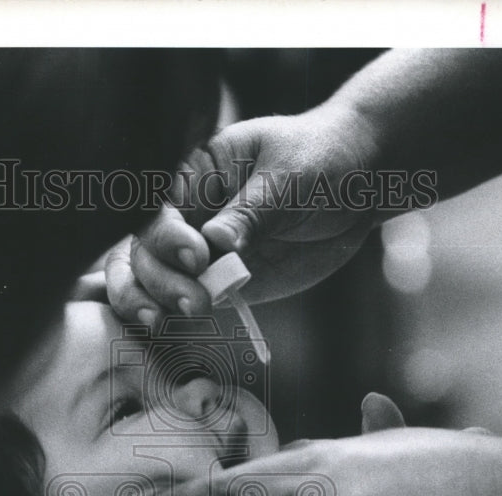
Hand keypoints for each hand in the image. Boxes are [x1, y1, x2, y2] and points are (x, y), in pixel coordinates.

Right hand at [105, 103, 379, 323]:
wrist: (358, 185)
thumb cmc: (321, 160)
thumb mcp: (291, 177)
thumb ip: (253, 211)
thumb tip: (217, 242)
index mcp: (194, 172)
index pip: (158, 205)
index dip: (166, 234)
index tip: (200, 255)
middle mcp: (186, 212)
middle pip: (144, 248)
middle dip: (161, 277)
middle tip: (198, 300)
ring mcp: (198, 250)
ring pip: (148, 276)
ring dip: (154, 299)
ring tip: (190, 313)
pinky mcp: (218, 282)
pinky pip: (181, 299)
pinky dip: (167, 314)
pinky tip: (165, 328)